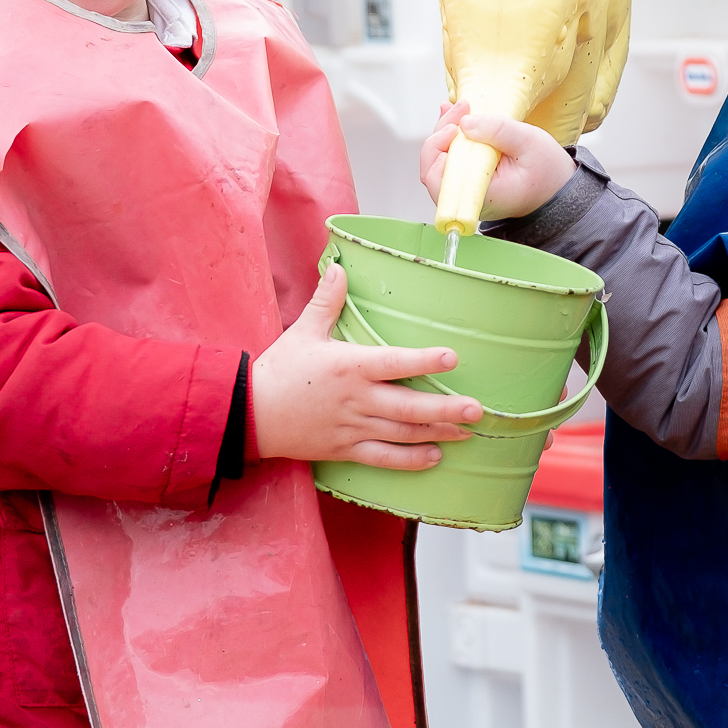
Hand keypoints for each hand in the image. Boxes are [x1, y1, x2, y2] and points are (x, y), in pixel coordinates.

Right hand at [250, 265, 481, 468]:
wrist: (250, 414)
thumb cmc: (279, 370)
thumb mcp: (303, 331)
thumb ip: (326, 301)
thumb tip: (339, 267)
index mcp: (349, 366)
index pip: (393, 362)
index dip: (424, 360)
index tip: (452, 358)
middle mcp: (356, 399)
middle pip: (408, 406)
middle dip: (446, 409)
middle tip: (477, 410)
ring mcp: (352, 427)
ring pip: (402, 433)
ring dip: (437, 433)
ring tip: (467, 432)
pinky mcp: (345, 449)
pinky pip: (383, 458)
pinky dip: (409, 460)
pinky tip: (434, 457)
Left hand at [419, 101, 575, 220]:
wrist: (559, 189)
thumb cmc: (548, 172)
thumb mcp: (530, 143)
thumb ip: (498, 131)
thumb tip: (464, 123)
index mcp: (481, 196)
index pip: (438, 179)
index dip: (437, 150)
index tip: (456, 127)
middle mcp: (468, 198)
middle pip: (434, 167)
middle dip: (442, 132)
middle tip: (463, 108)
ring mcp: (468, 190)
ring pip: (441, 162)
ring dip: (447, 132)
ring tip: (462, 108)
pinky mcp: (471, 180)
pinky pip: (452, 161)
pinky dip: (452, 137)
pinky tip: (459, 118)